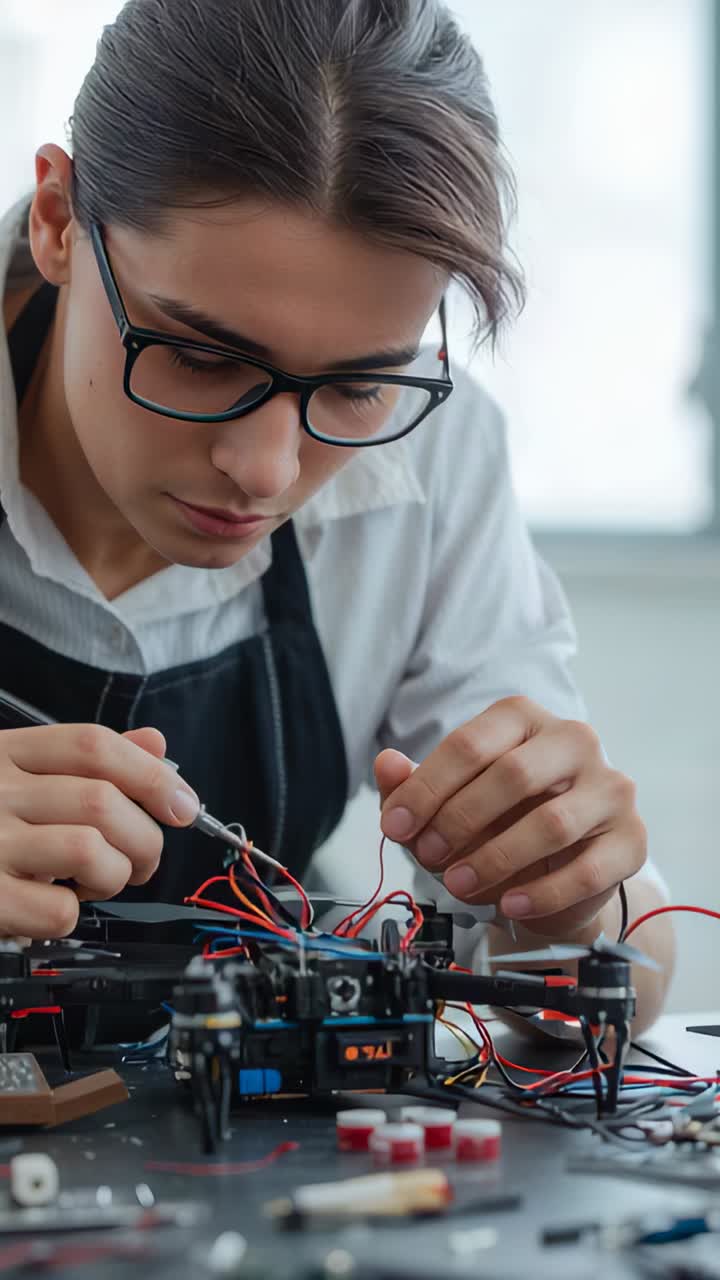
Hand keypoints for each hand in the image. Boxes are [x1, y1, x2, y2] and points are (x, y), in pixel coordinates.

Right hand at [0, 724, 198, 938]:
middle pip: (101, 801)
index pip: (93, 745)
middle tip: (143, 859)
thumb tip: (154, 744)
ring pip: (89, 851)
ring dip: (114, 876)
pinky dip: (72, 914)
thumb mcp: (15, 772)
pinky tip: (55, 904)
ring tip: (98, 882)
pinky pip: (56, 910)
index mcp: (7, 753)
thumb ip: (82, 760)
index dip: (151, 774)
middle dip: (146, 838)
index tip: (183, 804)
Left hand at [375, 696, 645, 937]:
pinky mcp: (631, 838)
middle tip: (427, 855)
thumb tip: (386, 764)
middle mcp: (573, 741)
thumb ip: (411, 786)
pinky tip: (509, 903)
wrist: (555, 878)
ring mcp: (609, 788)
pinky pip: (588, 869)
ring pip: (552, 823)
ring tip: (460, 884)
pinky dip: (541, 892)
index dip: (426, 789)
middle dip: (459, 821)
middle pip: (513, 775)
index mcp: (523, 719)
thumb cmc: (497, 826)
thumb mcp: (444, 806)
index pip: (470, 744)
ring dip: (495, 859)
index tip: (395, 825)